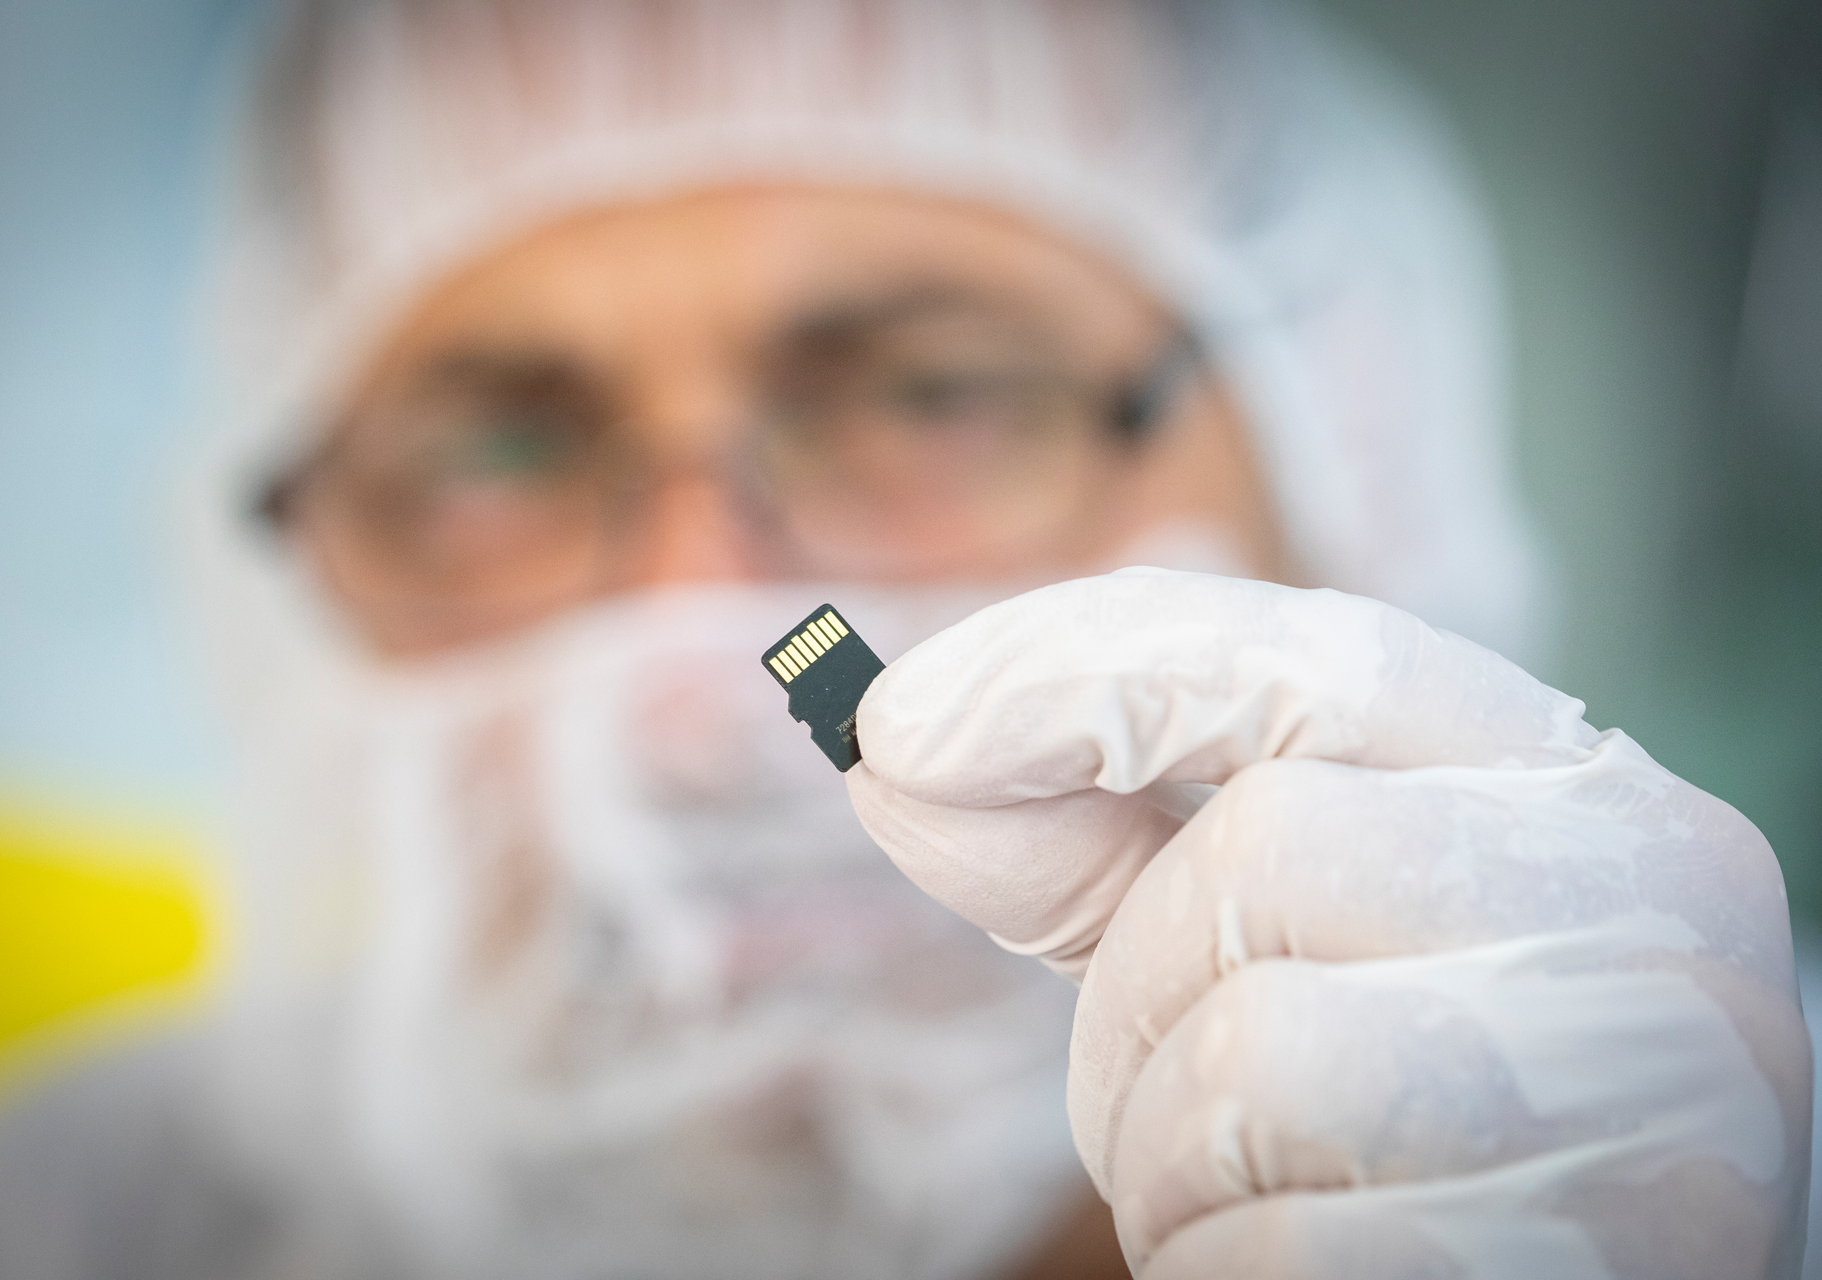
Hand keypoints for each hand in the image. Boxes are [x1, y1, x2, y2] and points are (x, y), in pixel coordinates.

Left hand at [848, 570, 1809, 1278]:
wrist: (1583, 1278)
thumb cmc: (1406, 1110)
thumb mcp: (1263, 939)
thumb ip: (1104, 841)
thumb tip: (898, 752)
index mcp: (1576, 791)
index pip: (1324, 654)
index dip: (1087, 667)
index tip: (899, 726)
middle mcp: (1651, 903)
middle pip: (1262, 850)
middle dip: (1135, 988)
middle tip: (1164, 1087)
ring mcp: (1652, 1081)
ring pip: (1255, 1055)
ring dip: (1167, 1147)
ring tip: (1245, 1182)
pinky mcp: (1595, 1252)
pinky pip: (1280, 1236)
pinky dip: (1220, 1255)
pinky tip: (1305, 1252)